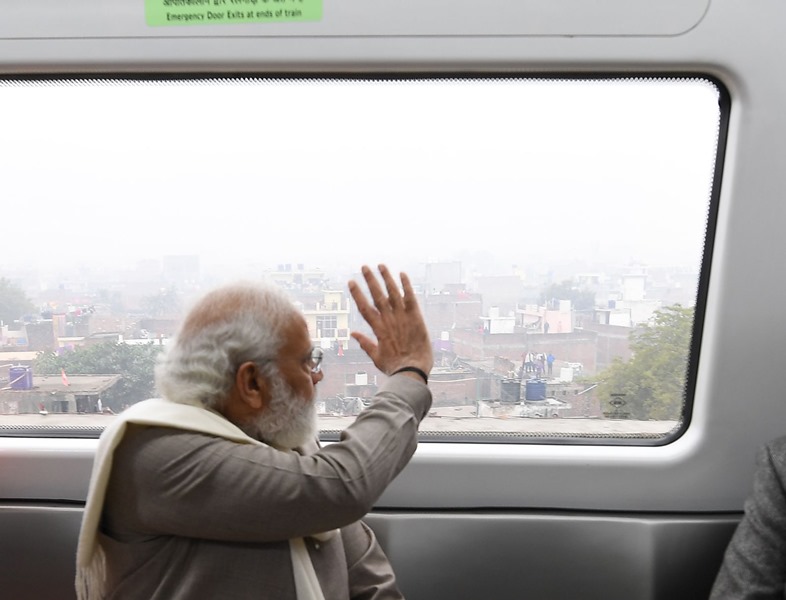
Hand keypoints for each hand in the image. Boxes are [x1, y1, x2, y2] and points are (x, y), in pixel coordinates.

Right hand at [348, 264, 433, 378]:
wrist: (412, 371)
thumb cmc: (394, 367)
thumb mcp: (376, 357)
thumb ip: (365, 343)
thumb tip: (352, 334)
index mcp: (378, 329)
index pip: (364, 307)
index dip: (357, 294)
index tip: (351, 282)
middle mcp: (389, 320)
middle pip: (377, 296)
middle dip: (370, 280)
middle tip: (364, 267)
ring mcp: (402, 317)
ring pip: (393, 293)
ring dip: (387, 278)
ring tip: (381, 265)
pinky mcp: (416, 317)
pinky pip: (410, 298)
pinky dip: (406, 286)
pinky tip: (402, 274)